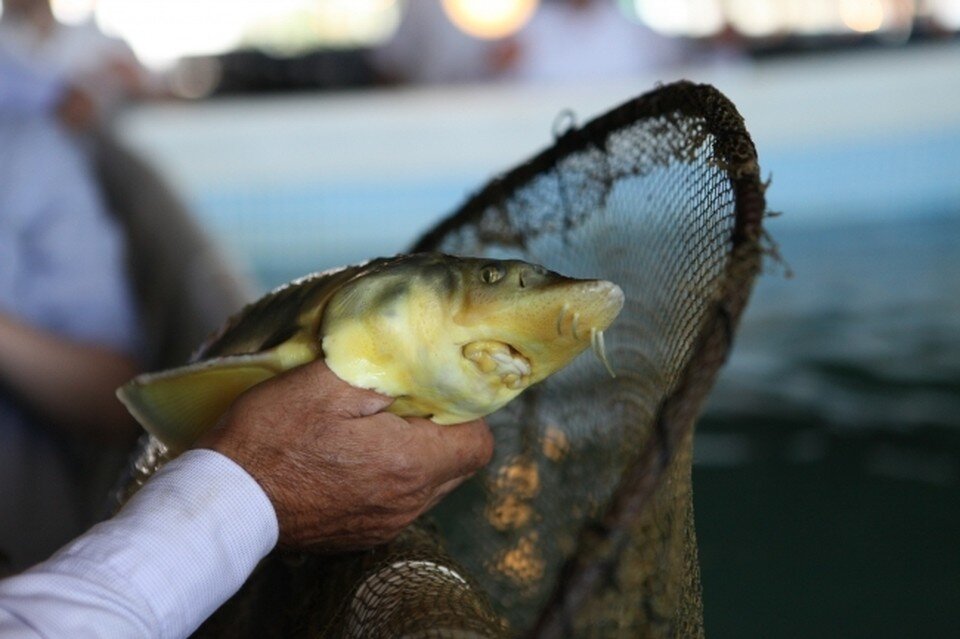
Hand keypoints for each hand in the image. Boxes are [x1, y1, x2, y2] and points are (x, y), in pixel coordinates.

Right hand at [196, 360, 493, 551]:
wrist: (226, 500)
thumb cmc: (274, 435)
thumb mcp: (329, 382)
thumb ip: (386, 369)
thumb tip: (420, 361)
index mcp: (410, 464)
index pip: (479, 444)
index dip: (467, 413)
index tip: (436, 393)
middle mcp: (407, 503)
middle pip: (458, 466)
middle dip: (442, 432)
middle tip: (403, 405)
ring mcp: (385, 525)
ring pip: (430, 486)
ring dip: (415, 456)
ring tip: (373, 429)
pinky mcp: (362, 536)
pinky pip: (398, 503)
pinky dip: (389, 478)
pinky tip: (352, 457)